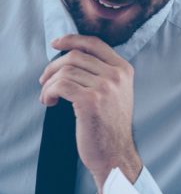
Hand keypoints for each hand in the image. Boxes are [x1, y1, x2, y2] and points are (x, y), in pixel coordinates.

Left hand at [39, 34, 142, 193]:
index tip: (56, 44)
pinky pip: (60, 86)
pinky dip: (49, 93)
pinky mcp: (90, 101)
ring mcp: (105, 87)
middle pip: (75, 56)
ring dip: (49, 84)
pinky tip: (50, 102)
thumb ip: (103, 73)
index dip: (72, 40)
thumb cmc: (110, 125)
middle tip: (44, 81)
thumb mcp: (116, 93)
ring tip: (48, 97)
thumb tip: (71, 58)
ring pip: (65, 71)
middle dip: (53, 67)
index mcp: (124, 70)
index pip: (95, 43)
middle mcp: (117, 75)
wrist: (116, 153)